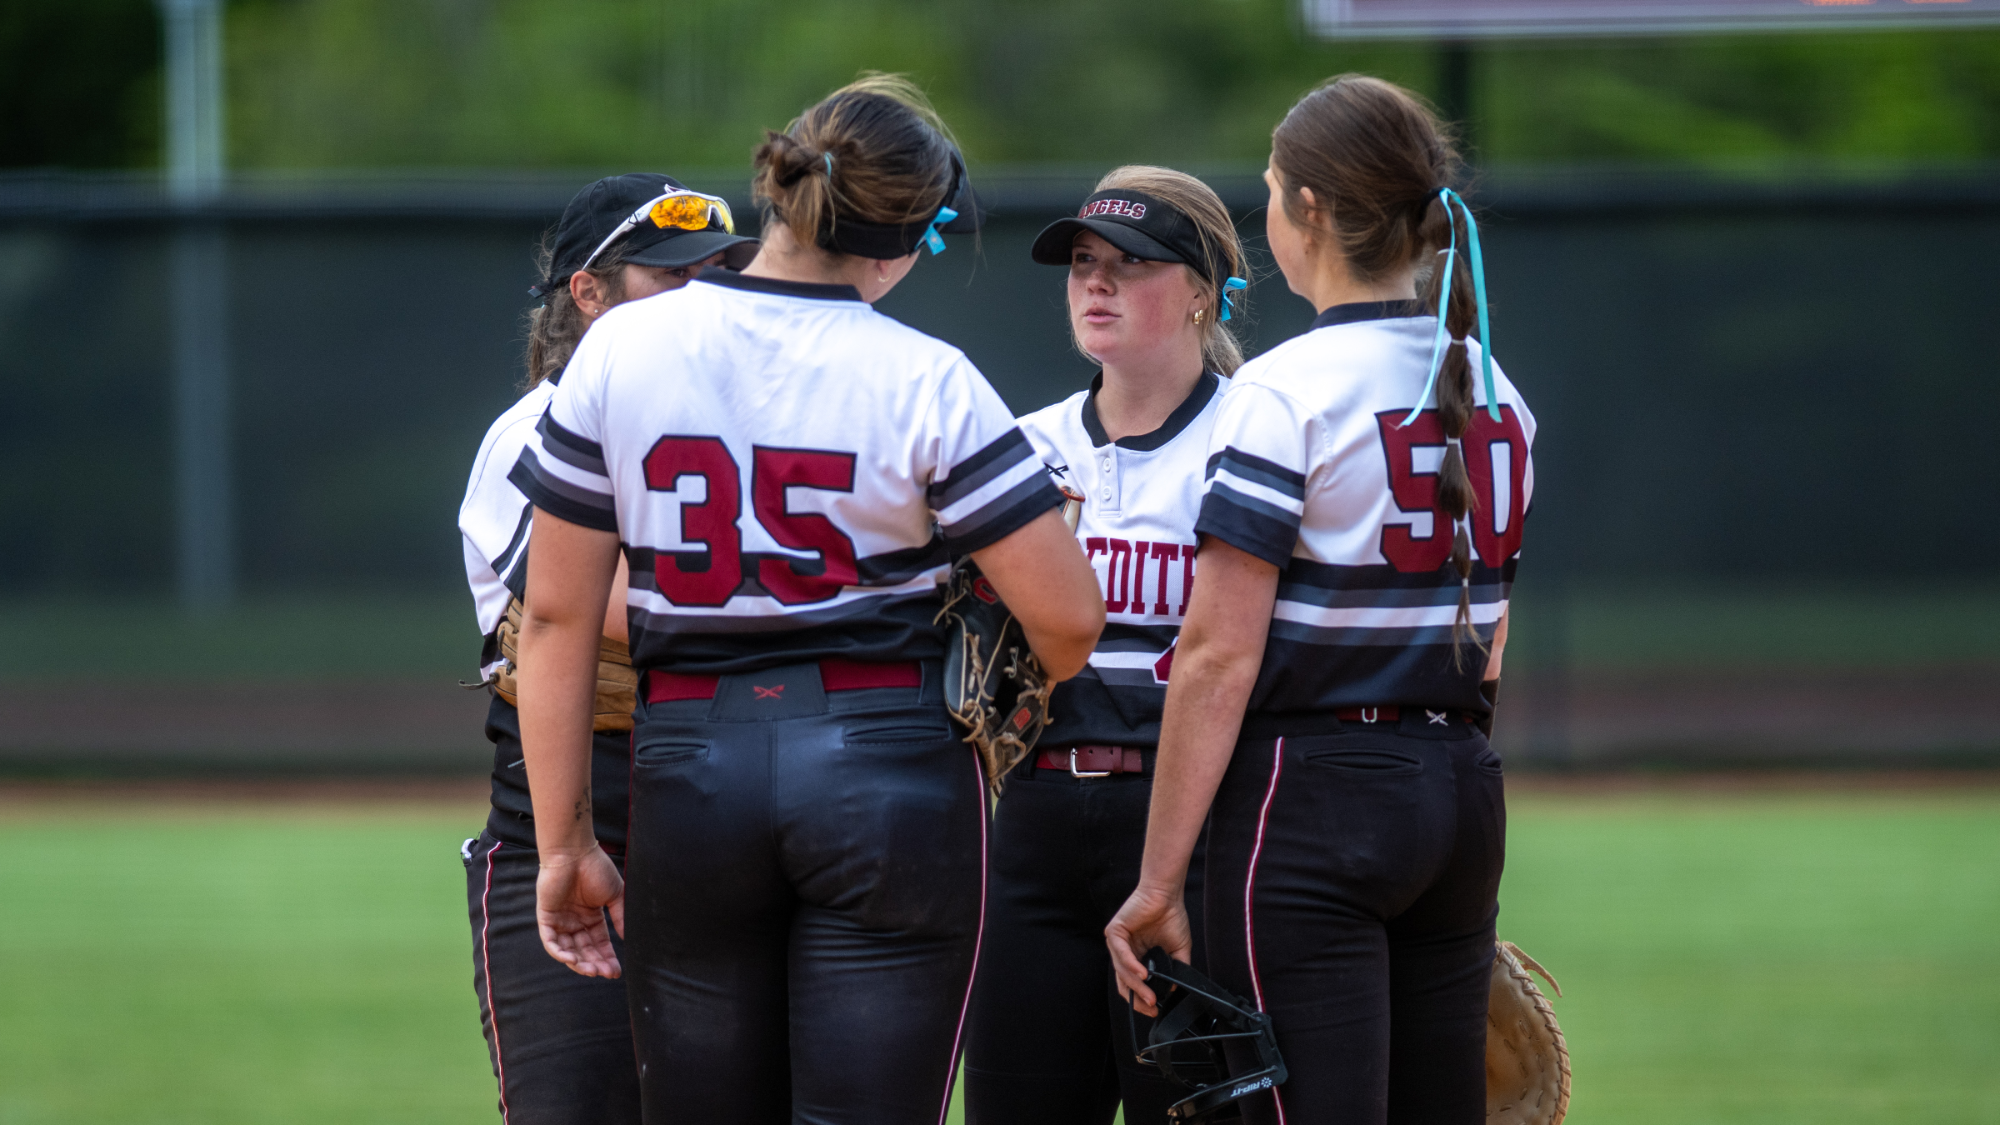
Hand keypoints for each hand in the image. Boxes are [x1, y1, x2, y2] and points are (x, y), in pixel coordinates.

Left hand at [535, 846, 625, 977]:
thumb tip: (629, 938)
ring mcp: (560, 921)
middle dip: (595, 963)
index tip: (616, 972)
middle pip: (584, 950)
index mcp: (591, 917)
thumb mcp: (615, 895)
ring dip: (578, 962)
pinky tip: (571, 959)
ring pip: (567, 950)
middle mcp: (575, 922)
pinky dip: (559, 951)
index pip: (599, 944)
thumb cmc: (595, 868)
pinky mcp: (546, 917)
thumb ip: (620, 916)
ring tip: (591, 970)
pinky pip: (550, 941)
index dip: (607, 958)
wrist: (575, 852)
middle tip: (605, 974)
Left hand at [1105, 880, 1191, 1015]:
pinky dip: (1132, 966)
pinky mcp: (1114, 932)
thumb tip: (1173, 990)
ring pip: (1122, 971)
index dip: (1142, 999)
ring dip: (1137, 985)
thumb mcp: (1177, 951)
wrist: (1167, 894)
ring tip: (1150, 995)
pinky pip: (1120, 954)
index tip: (1155, 1009)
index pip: (1132, 984)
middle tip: (1152, 1006)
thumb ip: (1175, 970)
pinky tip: (1144, 975)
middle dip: (1138, 997)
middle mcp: (1124, 952)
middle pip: (1124, 982)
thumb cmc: (1171, 917)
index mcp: (1136, 957)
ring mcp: (1117, 942)